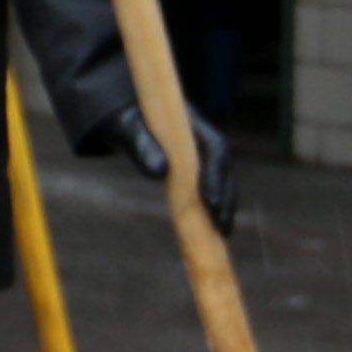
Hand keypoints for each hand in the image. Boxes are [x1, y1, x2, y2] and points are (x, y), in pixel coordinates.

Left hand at [105, 104, 238, 231]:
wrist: (126, 119)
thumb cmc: (126, 121)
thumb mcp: (128, 130)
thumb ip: (141, 146)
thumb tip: (159, 170)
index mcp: (193, 124)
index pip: (215, 149)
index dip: (216, 175)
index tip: (210, 202)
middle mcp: (204, 138)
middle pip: (224, 169)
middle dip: (225, 197)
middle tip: (221, 225)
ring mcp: (203, 153)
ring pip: (223, 180)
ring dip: (225, 205)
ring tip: (223, 232)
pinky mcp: (198, 167)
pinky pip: (211, 187)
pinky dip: (214, 206)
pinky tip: (213, 227)